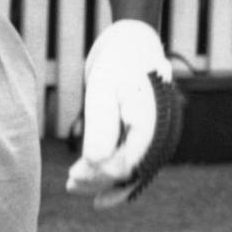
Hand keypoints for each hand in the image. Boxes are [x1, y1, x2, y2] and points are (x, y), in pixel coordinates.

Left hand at [67, 20, 176, 208]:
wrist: (131, 45)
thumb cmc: (117, 63)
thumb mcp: (103, 89)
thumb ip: (101, 125)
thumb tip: (95, 162)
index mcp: (154, 124)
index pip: (129, 163)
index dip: (102, 175)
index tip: (76, 175)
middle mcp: (161, 134)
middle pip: (131, 171)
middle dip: (100, 181)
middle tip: (70, 184)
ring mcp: (155, 137)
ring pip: (131, 169)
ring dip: (103, 180)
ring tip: (73, 186)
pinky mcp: (144, 136)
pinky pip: (131, 162)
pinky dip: (112, 173)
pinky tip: (92, 185)